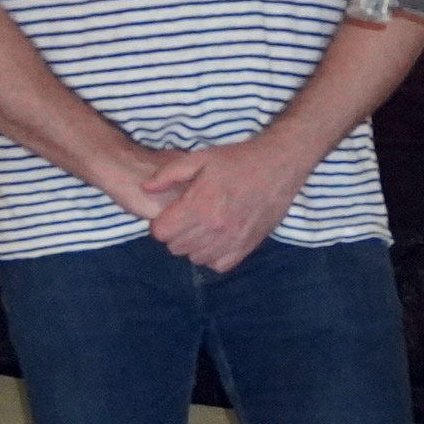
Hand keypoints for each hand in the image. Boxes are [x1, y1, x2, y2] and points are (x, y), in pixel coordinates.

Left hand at [141, 137, 311, 271]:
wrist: (278, 166)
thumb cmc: (238, 160)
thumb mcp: (200, 158)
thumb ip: (169, 174)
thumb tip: (145, 187)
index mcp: (200, 204)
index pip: (162, 233)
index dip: (161, 222)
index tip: (170, 213)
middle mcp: (215, 227)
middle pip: (176, 247)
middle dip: (176, 234)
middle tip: (187, 218)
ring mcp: (232, 240)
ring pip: (195, 258)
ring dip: (194, 245)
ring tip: (203, 227)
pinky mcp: (247, 247)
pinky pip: (219, 265)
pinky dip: (213, 255)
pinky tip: (217, 238)